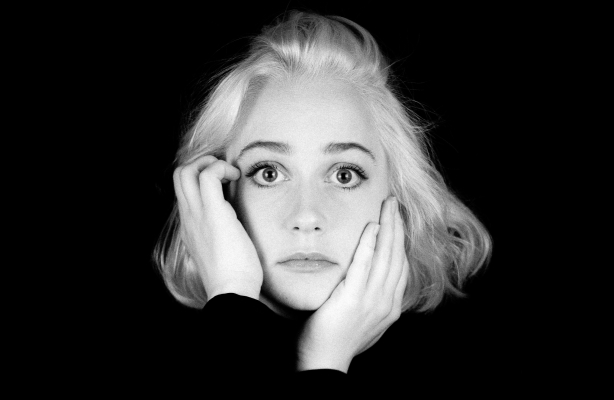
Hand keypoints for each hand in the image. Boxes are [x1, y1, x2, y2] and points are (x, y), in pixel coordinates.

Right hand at [174, 155, 262, 299]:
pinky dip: (222, 168)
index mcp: (191, 228)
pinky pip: (208, 175)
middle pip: (178, 176)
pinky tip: (237, 178)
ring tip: (229, 173)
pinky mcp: (213, 212)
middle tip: (224, 173)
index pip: (185, 193)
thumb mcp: (222, 253)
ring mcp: (197, 215)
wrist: (232, 292)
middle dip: (201, 164)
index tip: (224, 184)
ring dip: (209, 163)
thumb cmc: (234, 278)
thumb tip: (235, 223)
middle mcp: (189, 218)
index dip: (201, 180)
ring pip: (186, 170)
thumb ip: (222, 236)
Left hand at [297, 196, 408, 372]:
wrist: (322, 364)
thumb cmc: (334, 341)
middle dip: (398, 227)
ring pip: (386, 257)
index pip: (400, 266)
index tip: (397, 220)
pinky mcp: (354, 300)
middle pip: (397, 256)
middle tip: (394, 203)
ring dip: (388, 227)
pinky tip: (372, 226)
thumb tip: (365, 279)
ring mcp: (373, 301)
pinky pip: (365, 266)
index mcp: (389, 307)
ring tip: (387, 206)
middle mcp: (387, 303)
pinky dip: (370, 244)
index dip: (400, 240)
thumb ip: (367, 298)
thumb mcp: (360, 320)